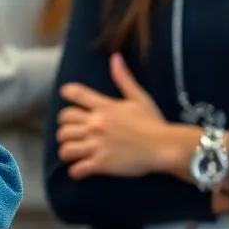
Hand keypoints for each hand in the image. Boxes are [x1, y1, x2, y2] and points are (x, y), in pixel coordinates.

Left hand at [56, 53, 168, 178]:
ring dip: (66, 150)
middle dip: (64, 128)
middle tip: (71, 133)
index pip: (74, 94)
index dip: (67, 94)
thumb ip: (123, 78)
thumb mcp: (139, 97)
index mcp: (104, 107)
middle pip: (63, 123)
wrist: (165, 147)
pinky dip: (75, 171)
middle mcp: (96, 124)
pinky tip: (80, 170)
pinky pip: (77, 168)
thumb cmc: (154, 122)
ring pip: (65, 147)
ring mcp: (97, 144)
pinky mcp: (101, 164)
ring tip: (73, 152)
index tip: (66, 98)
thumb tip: (115, 56)